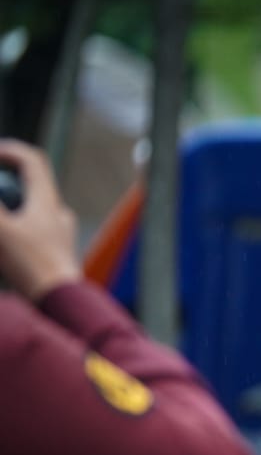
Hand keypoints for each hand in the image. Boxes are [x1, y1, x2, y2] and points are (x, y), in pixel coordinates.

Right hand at [0, 140, 80, 300]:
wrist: (60, 303)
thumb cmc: (33, 266)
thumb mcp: (0, 229)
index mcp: (47, 202)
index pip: (32, 160)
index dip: (9, 151)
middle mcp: (58, 214)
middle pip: (28, 185)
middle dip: (4, 187)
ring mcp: (58, 234)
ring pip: (29, 210)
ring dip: (9, 212)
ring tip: (0, 229)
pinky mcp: (54, 254)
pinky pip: (31, 232)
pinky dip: (13, 232)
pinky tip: (3, 248)